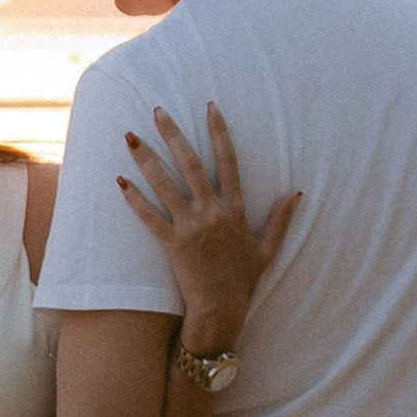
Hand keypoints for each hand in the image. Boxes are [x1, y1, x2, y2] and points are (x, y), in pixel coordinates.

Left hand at [117, 101, 300, 345]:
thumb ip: (280, 219)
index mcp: (235, 209)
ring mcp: (191, 227)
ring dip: (145, 159)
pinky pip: (149, 217)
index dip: (218, 132)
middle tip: (157, 110)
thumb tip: (297, 193)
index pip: (228, 161)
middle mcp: (213, 212)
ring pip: (165, 184)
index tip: (210, 107)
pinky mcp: (172, 243)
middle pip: (191, 163)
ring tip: (129, 136)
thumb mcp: (267, 249)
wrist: (222, 309)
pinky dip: (134, 199)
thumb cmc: (243, 280)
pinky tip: (119, 180)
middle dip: (172, 134)